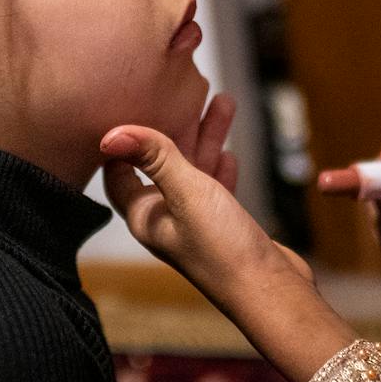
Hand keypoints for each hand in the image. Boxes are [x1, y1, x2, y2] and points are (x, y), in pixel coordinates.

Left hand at [102, 96, 352, 381]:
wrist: (269, 290)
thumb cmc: (223, 247)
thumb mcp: (186, 191)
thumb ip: (154, 157)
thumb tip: (111, 133)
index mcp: (144, 216)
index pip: (119, 172)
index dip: (122, 139)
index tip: (133, 103)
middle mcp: (164, 221)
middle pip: (161, 163)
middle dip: (174, 126)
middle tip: (187, 91)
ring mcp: (194, 225)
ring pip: (193, 171)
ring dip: (204, 138)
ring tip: (222, 102)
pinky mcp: (223, 228)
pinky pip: (215, 189)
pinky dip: (219, 166)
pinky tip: (228, 153)